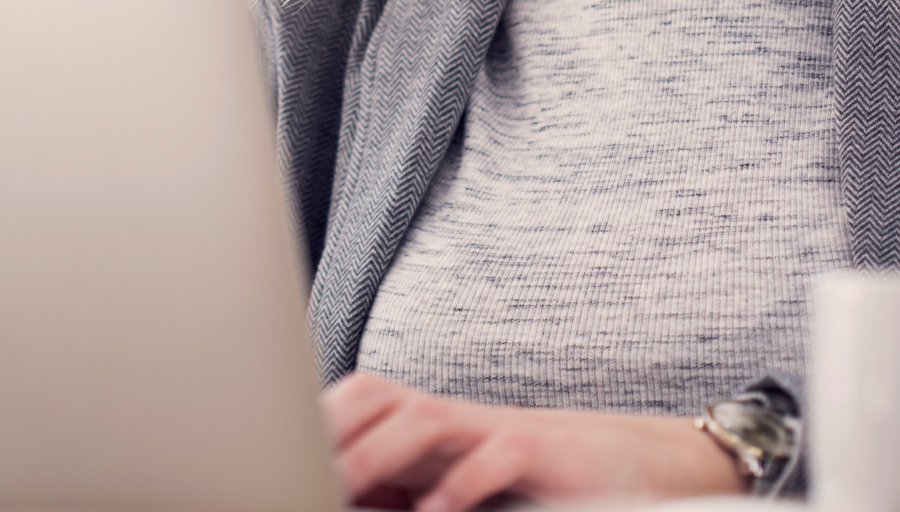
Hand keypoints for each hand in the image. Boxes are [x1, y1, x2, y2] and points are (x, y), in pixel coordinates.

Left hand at [322, 373, 747, 510]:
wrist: (626, 461)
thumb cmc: (524, 475)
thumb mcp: (449, 481)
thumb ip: (396, 487)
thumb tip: (336, 491)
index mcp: (423, 421)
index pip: (356, 399)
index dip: (315, 417)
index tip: (273, 447)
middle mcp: (453, 417)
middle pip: (377, 399)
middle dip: (333, 430)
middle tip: (297, 466)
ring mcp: (495, 429)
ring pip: (425, 420)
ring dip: (381, 451)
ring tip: (344, 483)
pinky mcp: (542, 452)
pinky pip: (496, 454)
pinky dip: (462, 482)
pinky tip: (435, 511)